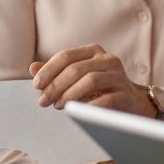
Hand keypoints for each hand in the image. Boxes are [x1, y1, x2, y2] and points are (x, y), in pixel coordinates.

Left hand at [30, 44, 152, 115]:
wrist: (131, 104)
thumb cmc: (100, 90)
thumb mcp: (77, 78)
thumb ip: (56, 72)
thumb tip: (32, 68)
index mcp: (94, 51)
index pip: (66, 56)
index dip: (48, 70)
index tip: (36, 86)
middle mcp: (108, 59)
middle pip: (76, 68)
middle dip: (55, 86)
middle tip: (43, 101)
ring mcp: (119, 76)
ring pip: (90, 80)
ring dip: (69, 95)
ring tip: (58, 106)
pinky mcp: (125, 94)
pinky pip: (104, 99)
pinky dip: (87, 106)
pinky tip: (76, 112)